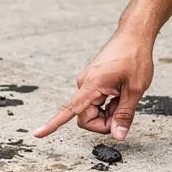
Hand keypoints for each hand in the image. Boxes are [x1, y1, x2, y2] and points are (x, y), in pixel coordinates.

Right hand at [33, 31, 154, 140]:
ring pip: (92, 111)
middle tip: (123, 112)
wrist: (133, 35)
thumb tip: (118, 135)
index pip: (69, 109)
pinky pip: (96, 103)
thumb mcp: (135, 89)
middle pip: (86, 118)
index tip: (37, 135)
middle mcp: (85, 84)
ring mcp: (88, 83)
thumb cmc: (134, 57)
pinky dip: (109, 105)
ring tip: (124, 97)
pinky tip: (120, 94)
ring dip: (108, 112)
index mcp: (91, 84)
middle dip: (104, 122)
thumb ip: (125, 114)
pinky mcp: (93, 83)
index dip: (52, 124)